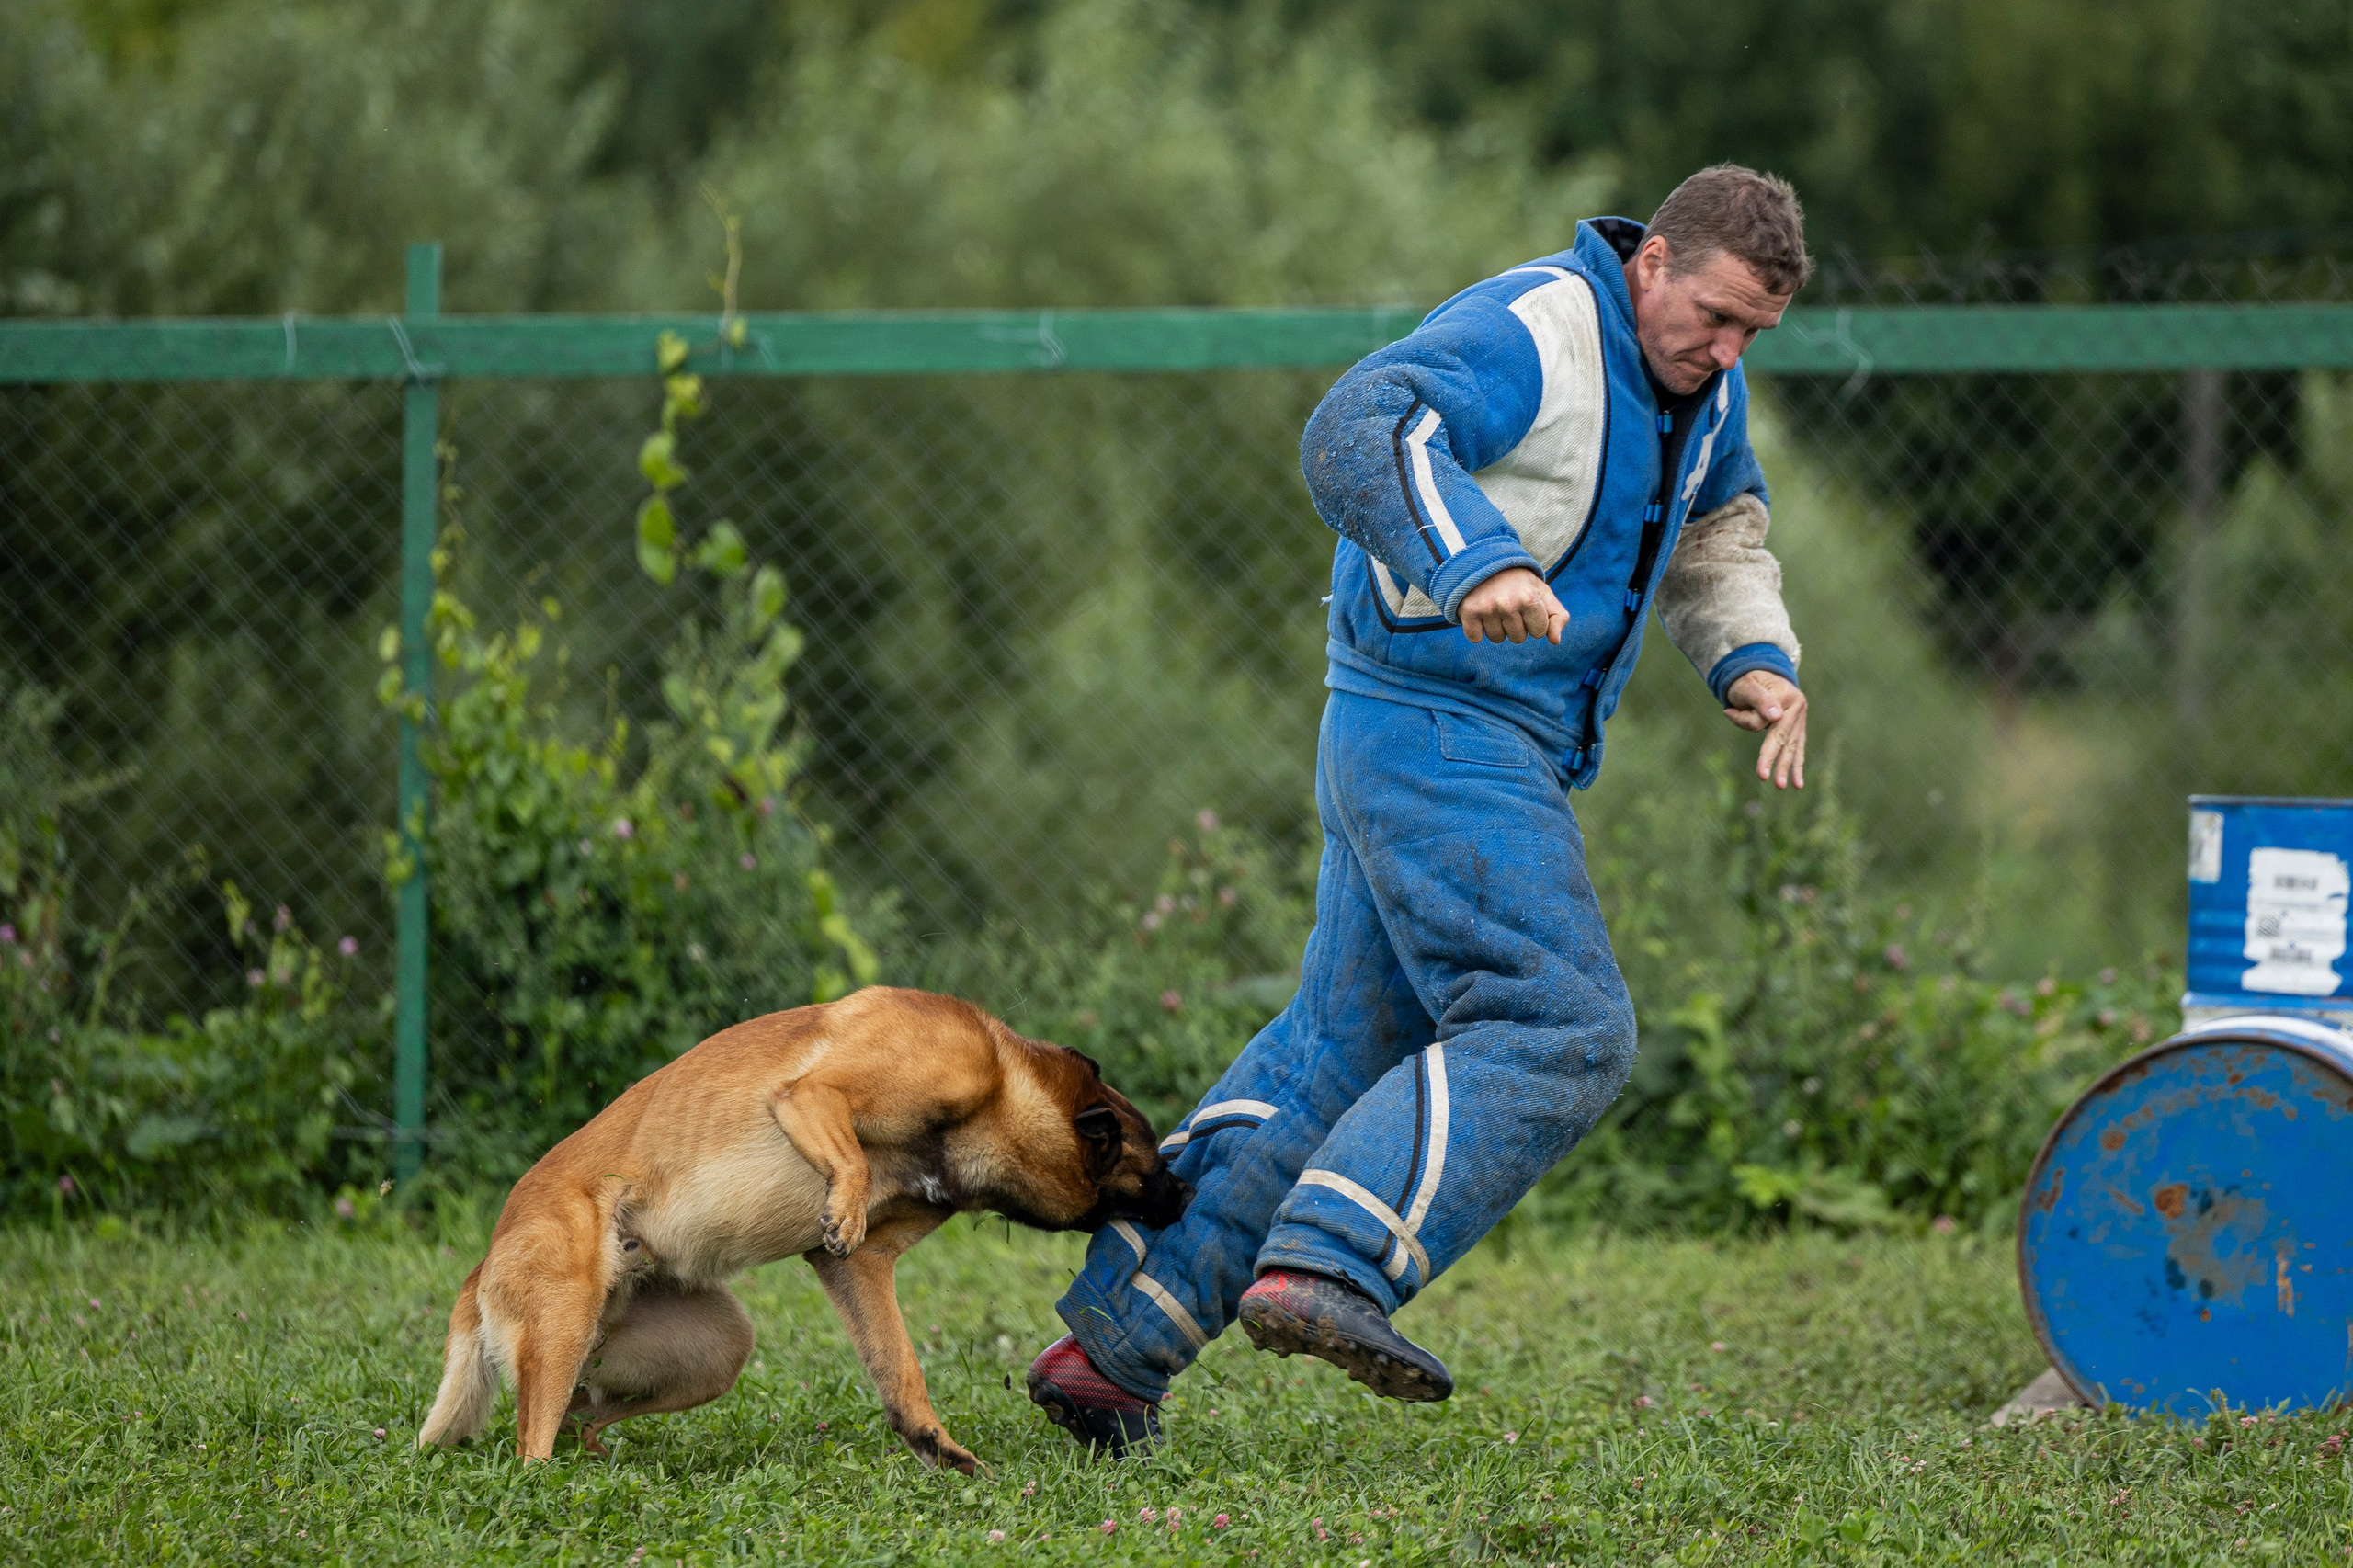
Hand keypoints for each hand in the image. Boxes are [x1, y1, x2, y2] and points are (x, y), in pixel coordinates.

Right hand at [1458, 567, 1568, 644]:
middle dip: (1516, 626)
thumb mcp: (1542, 592)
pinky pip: (1475, 638)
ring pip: (1497, 638)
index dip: (1534, 621)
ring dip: (1497, 627)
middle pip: (1518, 638)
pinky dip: (1477, 630)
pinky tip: (1480, 613)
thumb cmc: (1519, 582)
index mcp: (1529, 599)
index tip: (1526, 606)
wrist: (1484, 561)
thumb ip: (1558, 616)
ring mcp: (1487, 608)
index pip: (1539, 632)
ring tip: (1494, 607)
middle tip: (1509, 605)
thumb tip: (1555, 641)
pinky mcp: (1468, 612)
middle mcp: (1508, 604)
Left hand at [1724, 670, 1806, 788]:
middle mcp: (1798, 708)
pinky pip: (1796, 750)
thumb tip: (1776, 716)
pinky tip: (1797, 784)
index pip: (1764, 718)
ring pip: (1790, 747)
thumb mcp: (1748, 685)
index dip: (1744, 719)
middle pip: (1782, 737)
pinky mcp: (1797, 730)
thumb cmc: (1748, 681)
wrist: (1761, 674)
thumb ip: (1760, 699)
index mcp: (1787, 696)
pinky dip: (1795, 766)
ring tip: (1779, 785)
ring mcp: (1799, 720)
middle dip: (1771, 758)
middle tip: (1763, 777)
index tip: (1728, 711)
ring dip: (1784, 767)